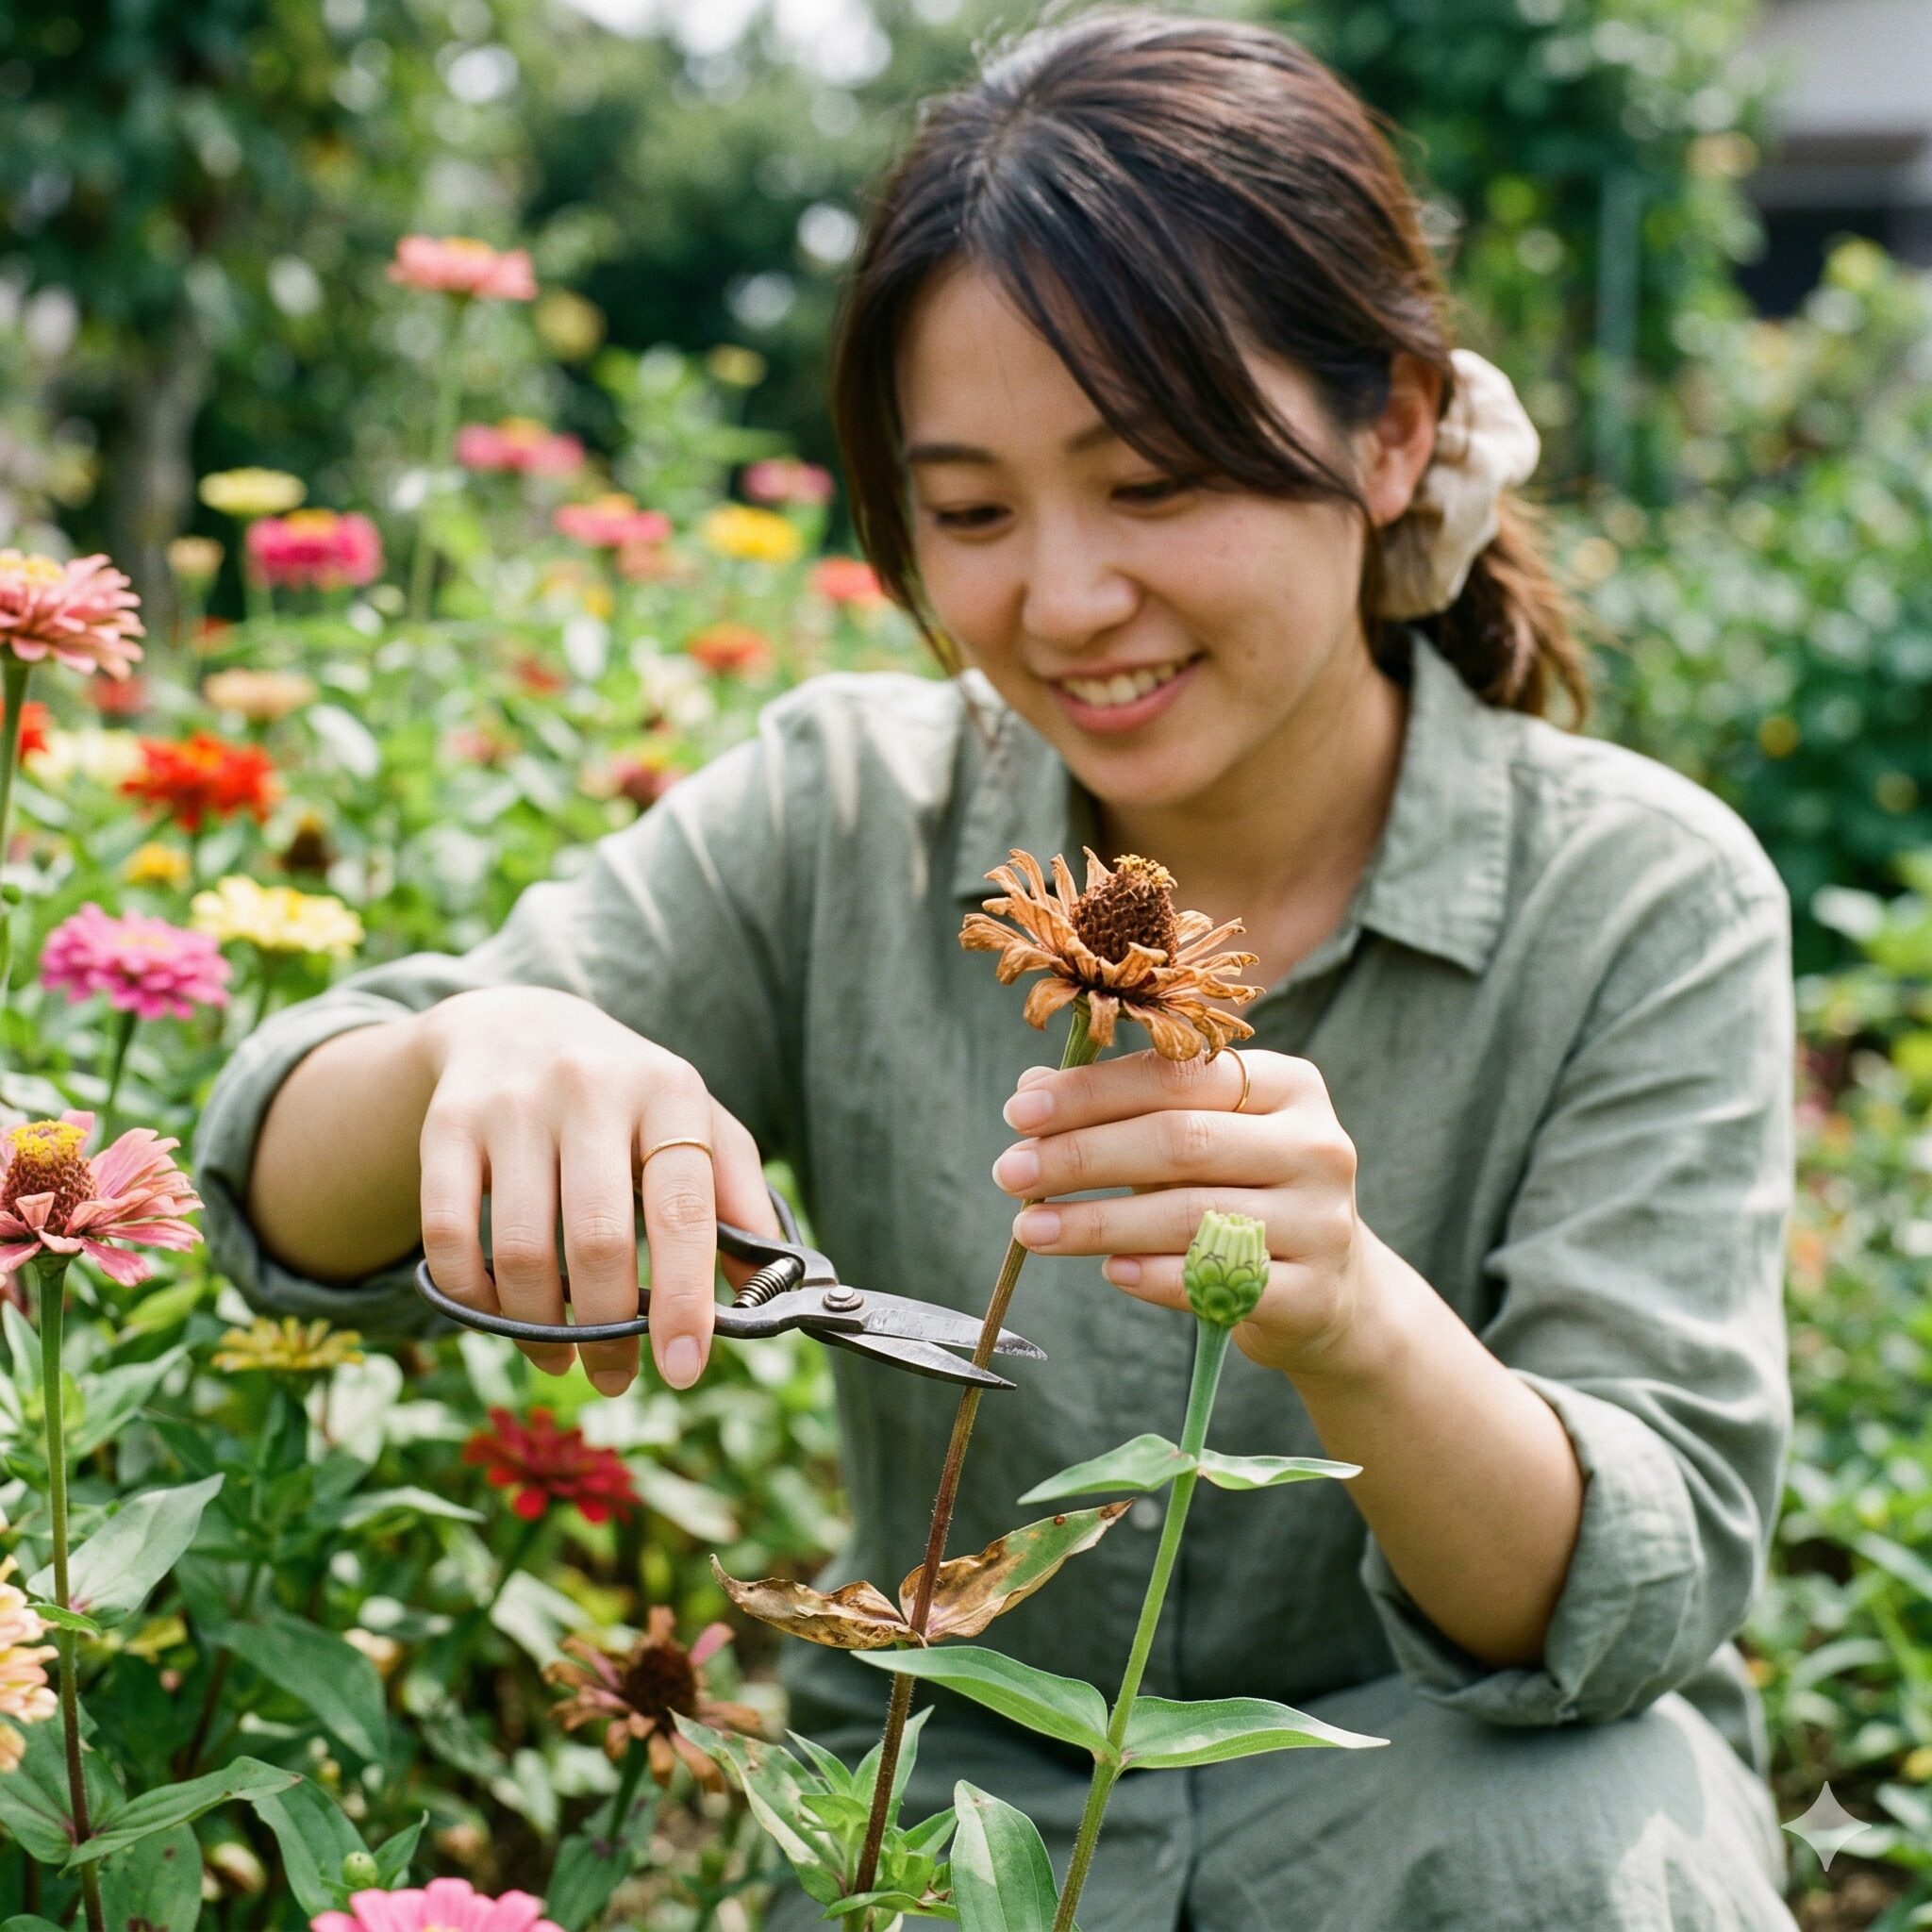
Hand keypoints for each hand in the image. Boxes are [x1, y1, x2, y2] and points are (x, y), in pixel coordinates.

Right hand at [412, 987, 780, 1396]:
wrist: (518, 1023)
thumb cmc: (628, 1097)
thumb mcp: (696, 1123)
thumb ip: (738, 1197)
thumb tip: (768, 1290)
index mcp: (669, 1091)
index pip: (684, 1210)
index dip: (684, 1300)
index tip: (684, 1369)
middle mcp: (592, 1087)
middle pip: (598, 1241)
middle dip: (609, 1332)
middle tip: (616, 1377)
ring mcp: (513, 1103)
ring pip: (522, 1250)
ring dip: (539, 1329)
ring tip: (559, 1356)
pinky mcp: (447, 1122)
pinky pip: (446, 1234)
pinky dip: (471, 1296)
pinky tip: (497, 1314)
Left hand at [992, 1047, 1383, 1380]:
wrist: (1332, 1293)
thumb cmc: (1243, 1196)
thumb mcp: (1196, 1139)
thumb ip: (1123, 1110)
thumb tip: (1030, 1091)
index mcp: (1287, 1085)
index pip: (1177, 1075)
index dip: (1092, 1092)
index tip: (1019, 1112)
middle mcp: (1315, 1144)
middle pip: (1181, 1140)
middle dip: (1083, 1155)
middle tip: (1009, 1172)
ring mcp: (1321, 1221)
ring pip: (1190, 1214)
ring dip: (1097, 1222)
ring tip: (1029, 1229)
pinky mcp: (1312, 1293)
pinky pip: (1215, 1282)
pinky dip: (1152, 1276)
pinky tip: (1107, 1271)